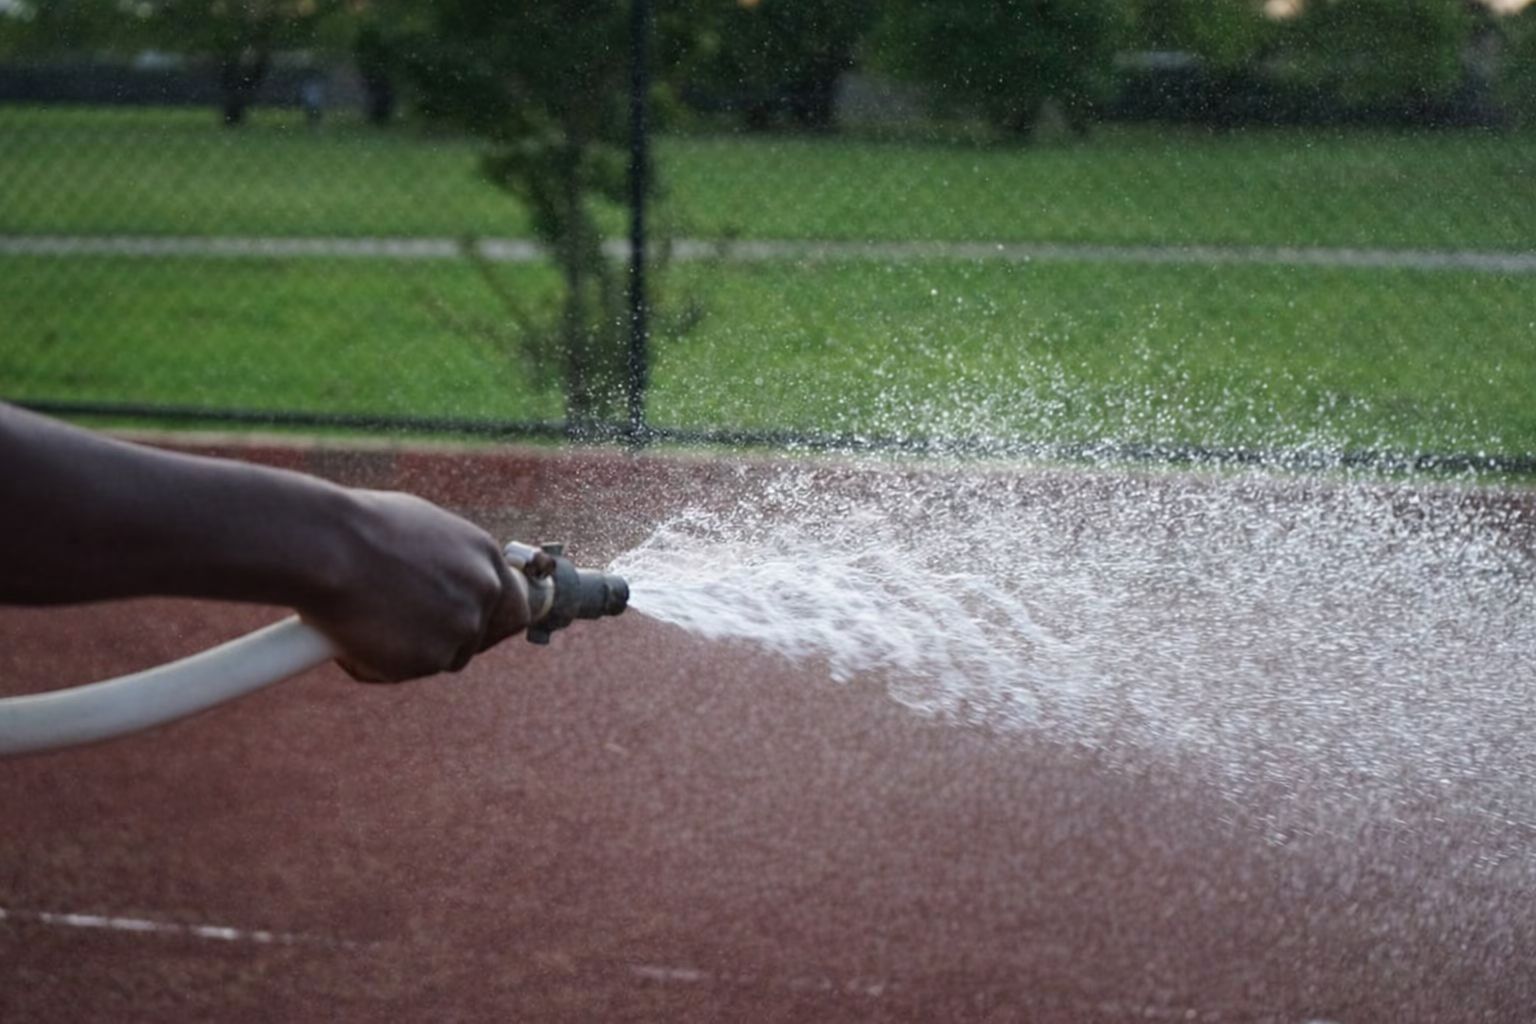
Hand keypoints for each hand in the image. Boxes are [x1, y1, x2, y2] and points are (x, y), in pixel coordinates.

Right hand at [297, 490, 530, 682]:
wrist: (325, 546)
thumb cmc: (356, 528)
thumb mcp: (418, 529)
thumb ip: (444, 560)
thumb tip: (439, 579)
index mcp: (483, 555)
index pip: (512, 603)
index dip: (487, 619)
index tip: (465, 625)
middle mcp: (483, 591)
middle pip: (480, 636)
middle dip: (447, 640)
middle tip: (406, 633)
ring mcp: (460, 627)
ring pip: (442, 657)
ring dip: (410, 651)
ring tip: (366, 619)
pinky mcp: (430, 658)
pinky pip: (407, 671)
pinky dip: (379, 663)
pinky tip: (353, 632)